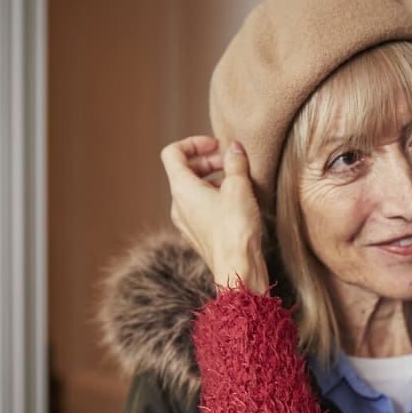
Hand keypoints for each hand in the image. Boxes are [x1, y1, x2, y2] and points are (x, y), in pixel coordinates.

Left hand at [160, 136, 269, 293]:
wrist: (237, 269)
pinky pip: (200, 208)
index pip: (172, 153)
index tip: (216, 146)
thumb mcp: (239, 187)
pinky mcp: (198, 235)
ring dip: (213, 180)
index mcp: (182, 189)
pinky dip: (215, 198)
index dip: (193, 143)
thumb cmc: (235, 229)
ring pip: (193, 191)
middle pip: (184, 171)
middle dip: (208, 161)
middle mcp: (178, 205)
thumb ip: (235, 162)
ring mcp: (186, 222)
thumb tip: (234, 148)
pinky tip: (237, 204)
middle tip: (231, 163)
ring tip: (238, 182)